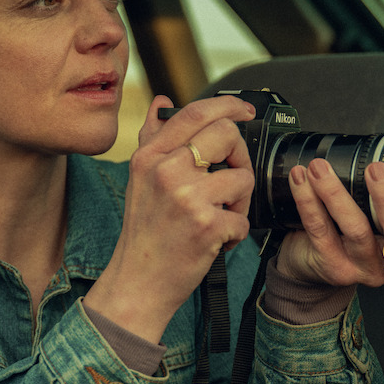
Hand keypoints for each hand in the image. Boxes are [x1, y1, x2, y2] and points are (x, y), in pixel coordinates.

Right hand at [85, 94, 255, 341]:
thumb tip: (163, 102)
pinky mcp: (207, 225)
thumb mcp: (139, 179)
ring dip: (240, 202)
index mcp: (150, 156)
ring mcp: (187, 197)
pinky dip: (236, 232)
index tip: (245, 111)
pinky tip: (216, 239)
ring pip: (243, 178)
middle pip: (227, 135)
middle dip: (240, 156)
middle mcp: (166, 171)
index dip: (228, 105)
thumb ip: (152, 138)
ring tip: (220, 216)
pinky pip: (244, 217)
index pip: (194, 112)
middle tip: (232, 178)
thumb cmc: (144, 232)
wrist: (138, 281)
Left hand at [275, 158, 383, 287]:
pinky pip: (320, 230)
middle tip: (378, 170)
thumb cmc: (342, 235)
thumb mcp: (375, 221)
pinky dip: (309, 201)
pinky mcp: (332, 268)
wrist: (304, 268)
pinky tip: (302, 181)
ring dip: (336, 193)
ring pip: (355, 230)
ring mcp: (363, 268)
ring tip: (321, 168)